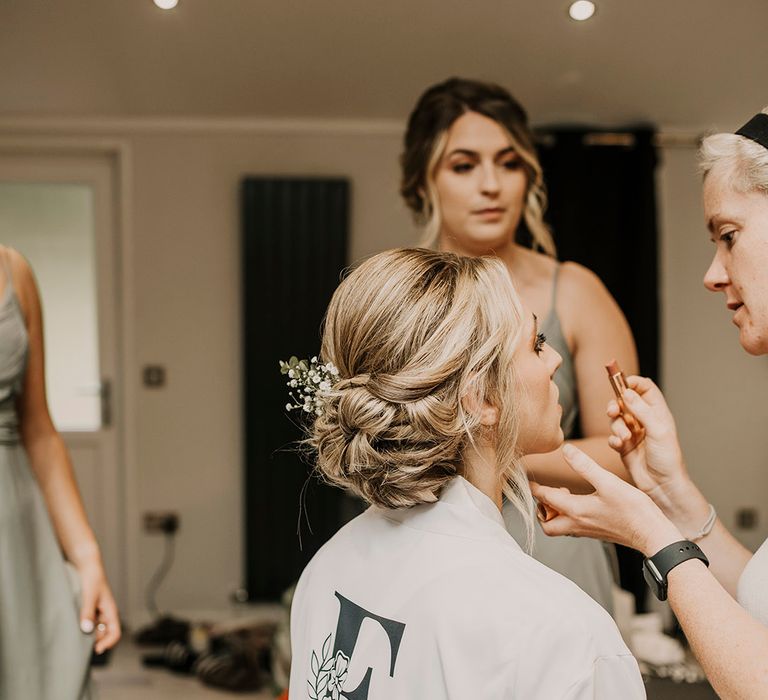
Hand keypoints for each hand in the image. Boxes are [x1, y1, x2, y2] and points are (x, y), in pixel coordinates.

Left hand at [77, 559, 120, 653]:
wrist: (87, 565)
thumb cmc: (92, 577)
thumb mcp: (90, 595)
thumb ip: (88, 612)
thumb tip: (87, 630)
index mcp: (111, 610)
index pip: (115, 632)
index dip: (108, 643)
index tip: (96, 650)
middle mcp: (105, 613)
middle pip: (104, 634)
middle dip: (95, 641)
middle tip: (81, 647)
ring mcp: (97, 612)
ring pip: (95, 630)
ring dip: (87, 635)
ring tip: (75, 636)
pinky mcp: (89, 609)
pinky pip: (88, 623)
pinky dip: (83, 627)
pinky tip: (73, 627)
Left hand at [530, 444, 682, 555]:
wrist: (654, 535)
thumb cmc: (634, 510)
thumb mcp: (608, 482)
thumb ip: (585, 466)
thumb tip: (566, 449)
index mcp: (576, 510)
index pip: (545, 498)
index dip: (534, 487)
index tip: (528, 478)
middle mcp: (577, 524)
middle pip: (547, 523)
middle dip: (541, 509)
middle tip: (547, 492)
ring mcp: (587, 531)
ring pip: (559, 528)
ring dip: (554, 514)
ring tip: (564, 495)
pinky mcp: (596, 533)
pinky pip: (573, 528)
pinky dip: (568, 517)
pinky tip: (580, 504)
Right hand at [607, 376, 687, 499]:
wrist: (662, 486)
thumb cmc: (667, 459)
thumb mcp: (657, 430)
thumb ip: (641, 409)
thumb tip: (626, 392)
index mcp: (657, 412)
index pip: (644, 388)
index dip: (632, 382)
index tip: (621, 383)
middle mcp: (644, 420)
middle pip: (624, 401)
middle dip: (616, 405)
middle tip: (613, 411)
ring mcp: (633, 432)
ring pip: (615, 419)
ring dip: (616, 426)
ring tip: (624, 437)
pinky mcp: (623, 445)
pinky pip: (612, 436)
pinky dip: (613, 439)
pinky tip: (620, 445)